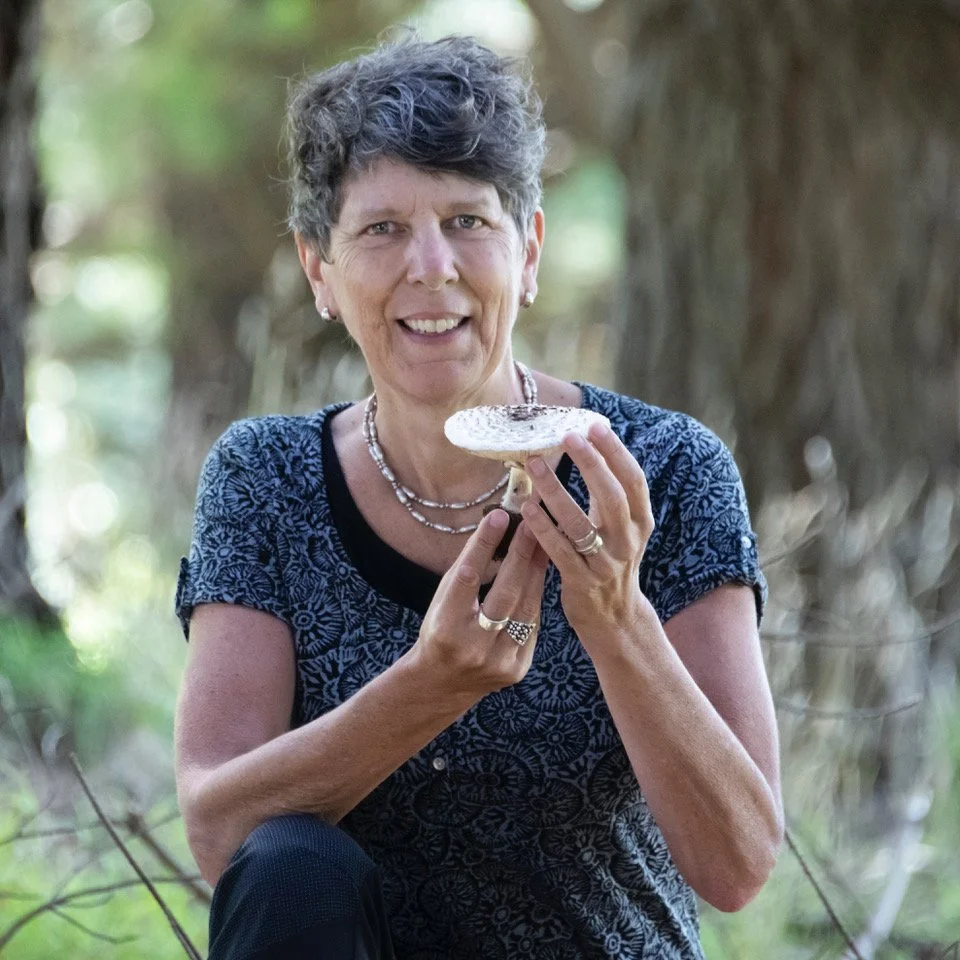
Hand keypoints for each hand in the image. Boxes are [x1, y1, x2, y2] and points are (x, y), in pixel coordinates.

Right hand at [414, 509, 549, 699]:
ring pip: (526, 607)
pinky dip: (536, 597)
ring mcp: (498, 661)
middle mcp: (473, 646)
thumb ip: (468, 568)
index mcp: (446, 626)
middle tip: (533, 522)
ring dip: (537, 571)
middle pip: (505, 592)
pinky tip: (542, 575)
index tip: (499, 515)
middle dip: (521, 553)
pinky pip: (533, 625)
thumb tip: (497, 525)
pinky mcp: (517, 670)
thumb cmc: (441, 629)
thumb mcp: (442, 599)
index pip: (468, 577)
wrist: (442, 683)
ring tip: (544, 542)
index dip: (484, 545)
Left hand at [520, 422, 654, 644]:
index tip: (594, 425)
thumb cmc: (611, 560)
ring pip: (579, 523)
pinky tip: (527, 508)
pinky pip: (559, 550)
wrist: (615, 618)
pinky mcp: (582, 582)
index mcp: (640, 522)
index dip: (615, 452)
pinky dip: (542, 527)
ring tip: (534, 465)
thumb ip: (609, 493)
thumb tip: (589, 442)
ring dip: (555, 491)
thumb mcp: (622, 527)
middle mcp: (628, 541)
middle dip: (590, 463)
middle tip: (567, 437)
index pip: (633, 480)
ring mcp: (606, 563)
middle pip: (611, 495)